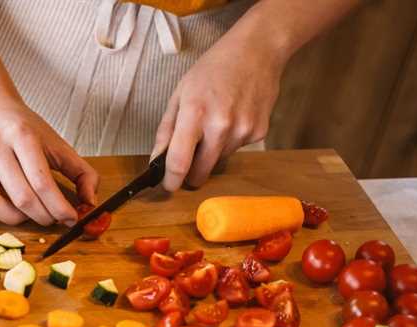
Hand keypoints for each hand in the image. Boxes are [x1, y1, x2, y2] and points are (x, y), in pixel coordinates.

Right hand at [0, 97, 98, 225]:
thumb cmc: (23, 128)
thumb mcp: (56, 142)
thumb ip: (80, 172)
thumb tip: (90, 203)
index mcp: (22, 135)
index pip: (42, 181)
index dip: (59, 207)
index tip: (70, 218)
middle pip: (20, 196)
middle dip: (42, 216)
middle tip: (52, 218)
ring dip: (14, 219)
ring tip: (27, 215)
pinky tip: (1, 207)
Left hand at [152, 29, 284, 191]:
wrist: (258, 50)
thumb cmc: (215, 67)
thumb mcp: (181, 92)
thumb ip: (167, 129)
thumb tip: (157, 161)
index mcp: (196, 112)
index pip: (179, 161)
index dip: (171, 180)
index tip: (168, 186)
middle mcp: (221, 125)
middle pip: (200, 171)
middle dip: (191, 171)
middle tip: (190, 156)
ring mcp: (243, 130)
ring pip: (219, 160)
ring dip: (213, 151)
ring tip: (217, 120)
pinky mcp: (259, 132)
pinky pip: (237, 149)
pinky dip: (231, 140)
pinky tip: (234, 116)